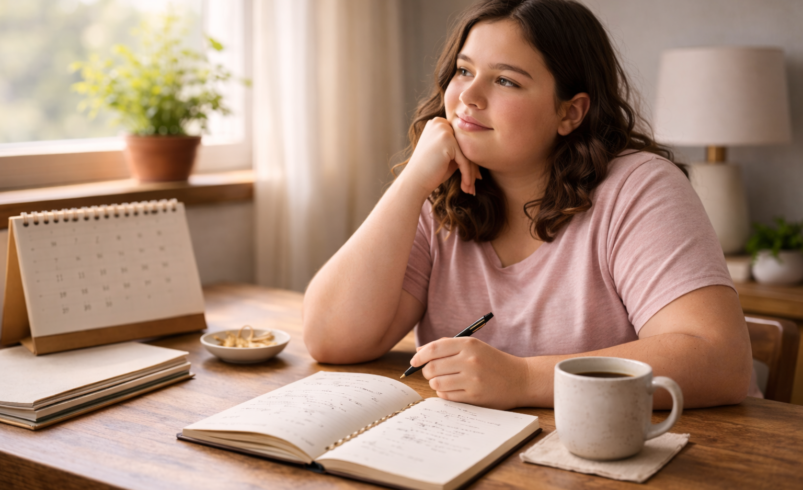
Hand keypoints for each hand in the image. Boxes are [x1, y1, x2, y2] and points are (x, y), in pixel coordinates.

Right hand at [402, 117, 481, 197]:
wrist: (414, 182)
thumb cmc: (429, 172)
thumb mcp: (447, 157)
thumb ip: (461, 150)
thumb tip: (481, 154)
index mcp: (438, 123)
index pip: (461, 141)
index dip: (469, 159)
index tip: (474, 176)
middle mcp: (439, 122)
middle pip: (465, 145)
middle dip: (472, 166)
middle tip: (476, 182)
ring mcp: (443, 129)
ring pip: (466, 153)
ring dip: (471, 173)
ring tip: (471, 189)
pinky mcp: (447, 140)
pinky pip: (464, 160)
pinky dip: (467, 175)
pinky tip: (467, 187)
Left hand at [411, 337, 530, 409]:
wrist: (520, 379)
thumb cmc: (493, 361)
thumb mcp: (474, 347)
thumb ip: (447, 346)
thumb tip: (419, 351)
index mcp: (468, 344)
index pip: (434, 348)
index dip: (419, 356)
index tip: (414, 361)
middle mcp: (470, 361)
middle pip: (432, 368)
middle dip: (425, 371)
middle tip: (430, 373)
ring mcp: (472, 380)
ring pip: (437, 383)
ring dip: (434, 383)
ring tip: (443, 381)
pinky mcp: (474, 397)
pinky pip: (447, 396)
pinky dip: (444, 393)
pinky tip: (451, 389)